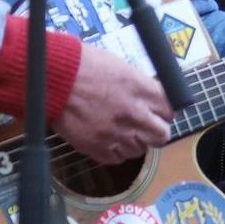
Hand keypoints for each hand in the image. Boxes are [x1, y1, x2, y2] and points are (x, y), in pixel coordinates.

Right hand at [52, 43, 171, 164]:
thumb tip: (147, 97)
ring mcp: (117, 133)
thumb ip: (139, 85)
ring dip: (133, 142)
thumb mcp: (121, 66)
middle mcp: (135, 114)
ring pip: (139, 150)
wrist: (54, 77)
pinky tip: (107, 140)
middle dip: (155, 132)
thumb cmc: (84, 64)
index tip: (156, 112)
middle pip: (162, 136)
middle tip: (145, 127)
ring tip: (121, 131)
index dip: (163, 112)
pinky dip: (115, 152)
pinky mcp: (97, 147)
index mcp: (143, 91)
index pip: (170, 111)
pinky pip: (117, 159)